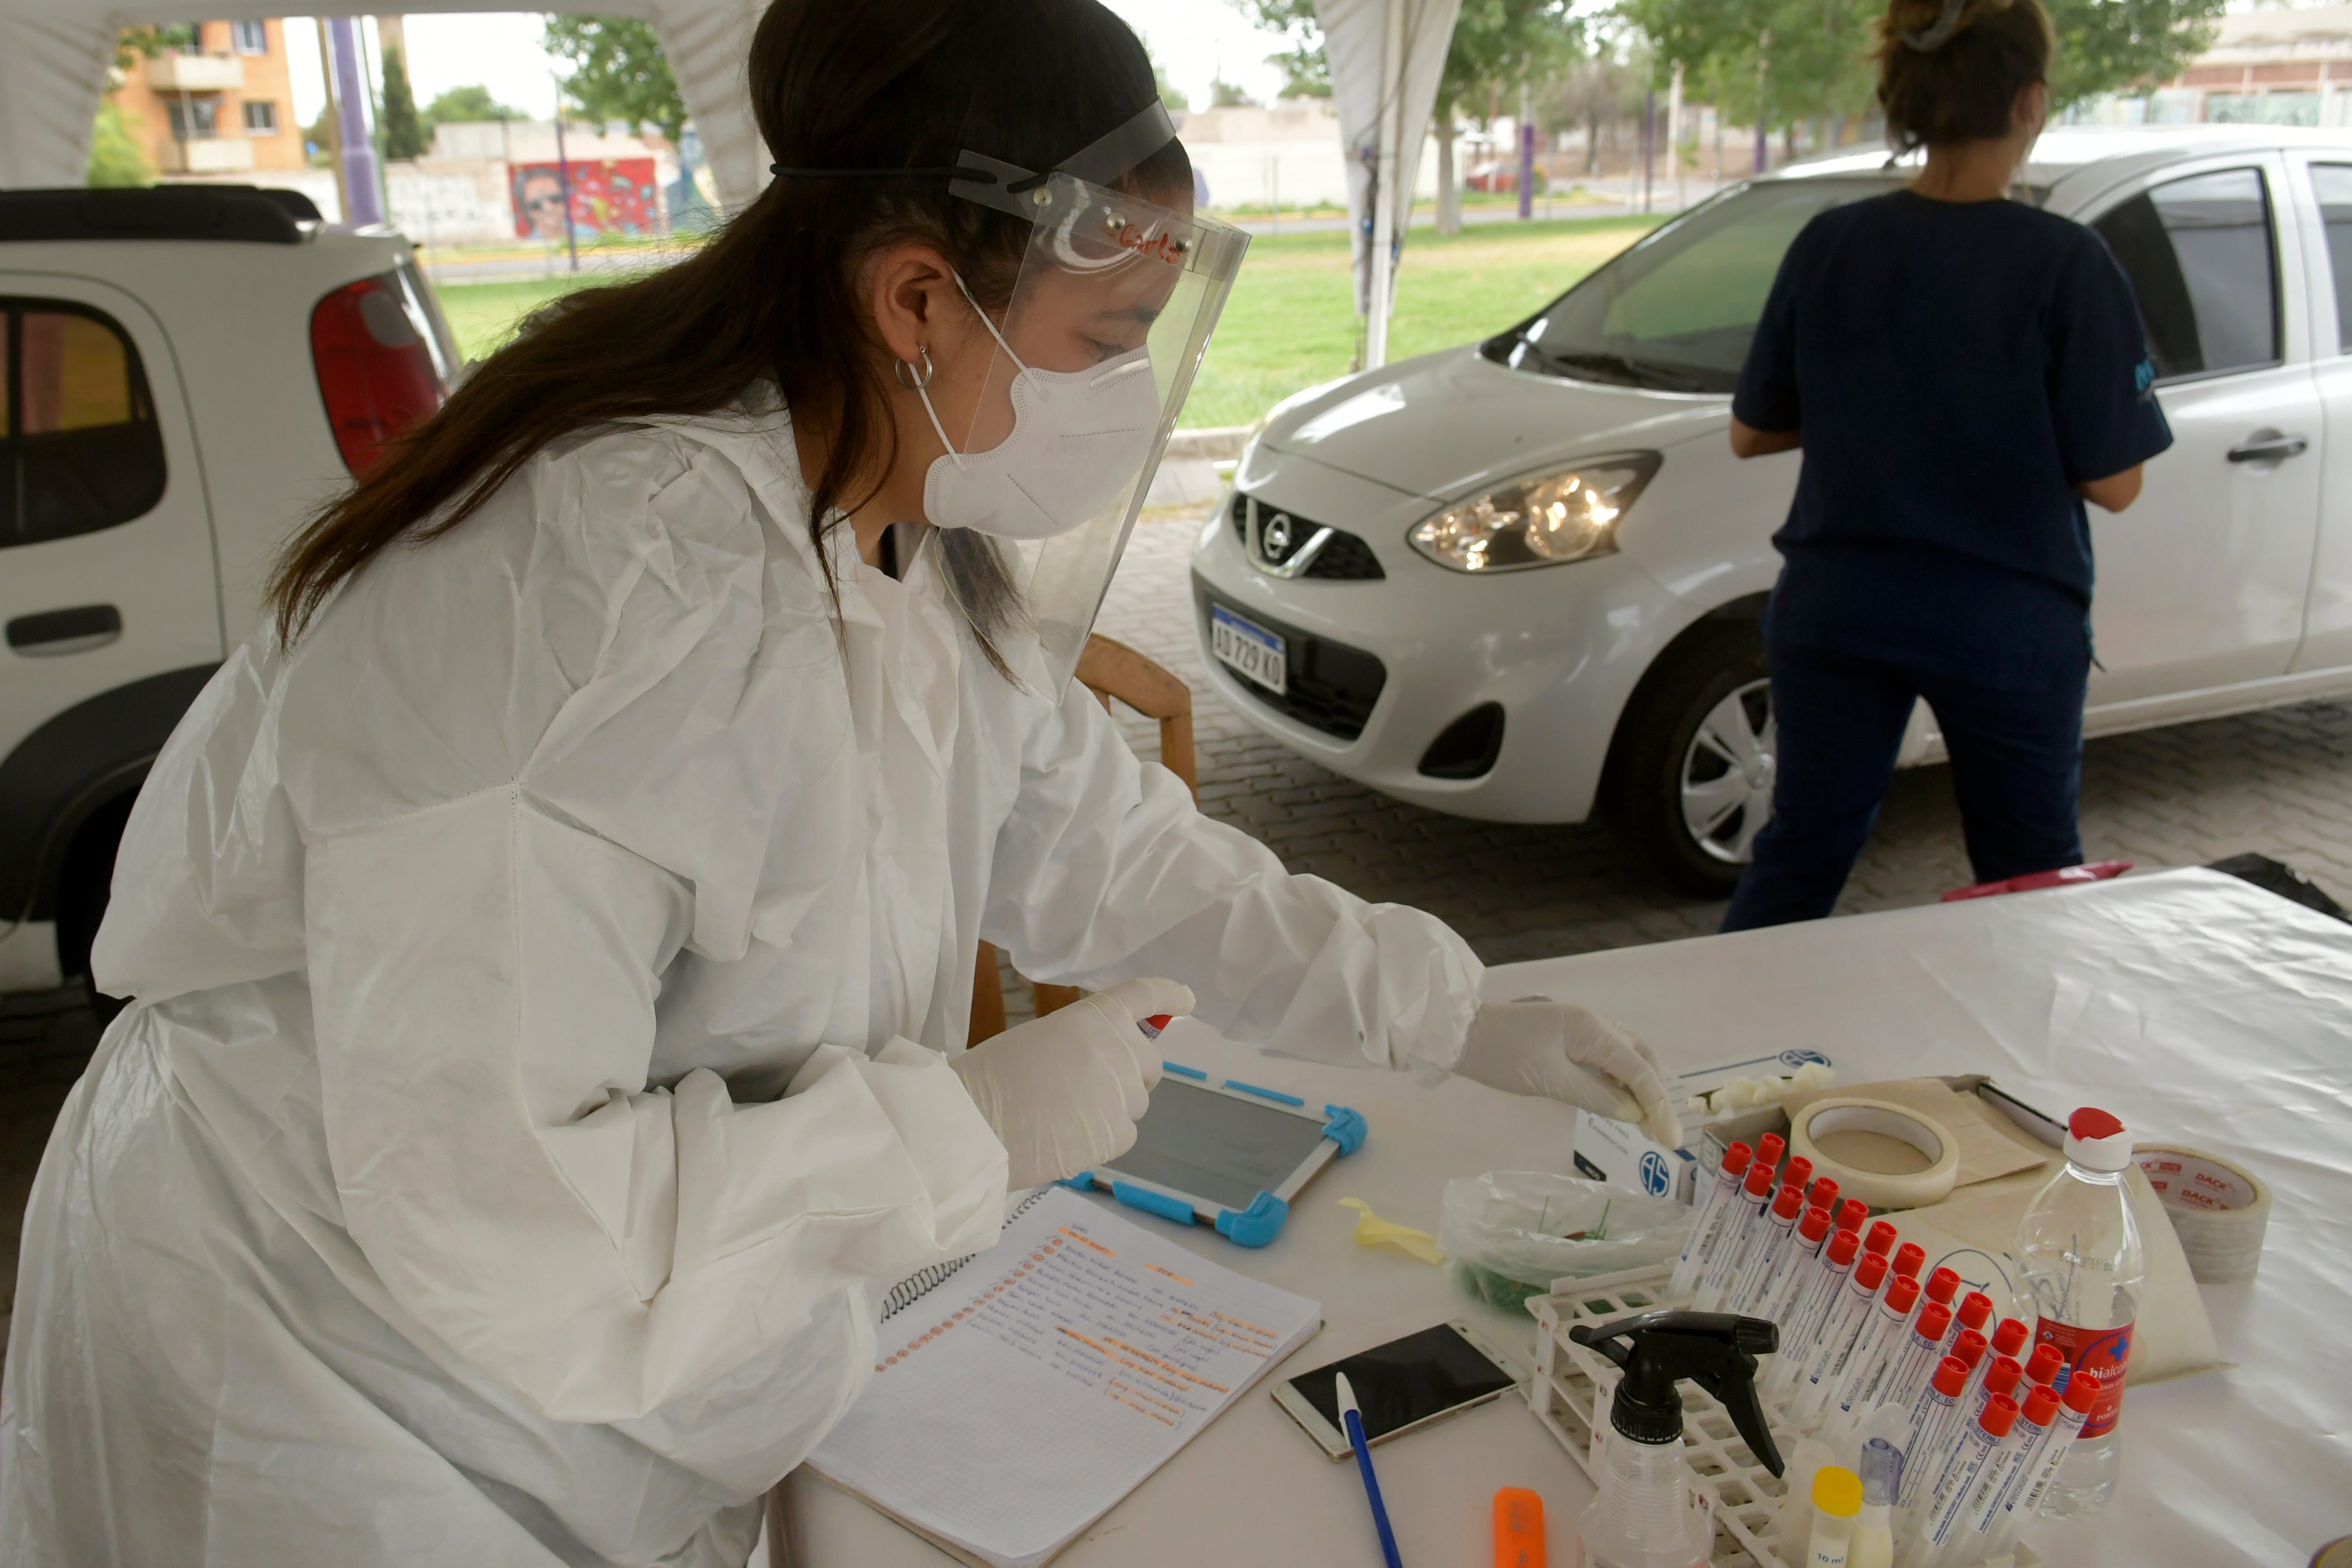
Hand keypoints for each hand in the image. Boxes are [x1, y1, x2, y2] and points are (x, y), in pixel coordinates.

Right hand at [949, 977, 1193, 1187]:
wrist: (974, 1124)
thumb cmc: (993, 1077)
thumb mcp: (1043, 1038)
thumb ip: (1087, 1042)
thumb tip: (1111, 1064)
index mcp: (1096, 1017)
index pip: (1146, 995)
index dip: (1170, 995)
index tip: (1186, 999)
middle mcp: (1119, 1051)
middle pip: (1150, 1063)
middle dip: (1132, 1074)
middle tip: (1089, 1087)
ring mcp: (1123, 1094)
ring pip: (1135, 1103)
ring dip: (1110, 1108)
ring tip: (1061, 1115)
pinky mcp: (1118, 1135)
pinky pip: (1123, 1134)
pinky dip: (1101, 1137)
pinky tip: (1065, 1136)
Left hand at [1454, 997, 1682, 1148]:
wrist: (1459, 1035)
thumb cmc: (1501, 1056)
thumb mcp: (1549, 1081)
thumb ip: (1596, 1097)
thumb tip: (1634, 1115)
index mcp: (1591, 1028)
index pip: (1638, 1070)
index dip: (1658, 1107)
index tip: (1671, 1141)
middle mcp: (1593, 1023)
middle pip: (1641, 1059)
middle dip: (1657, 1096)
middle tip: (1664, 1134)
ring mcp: (1581, 1028)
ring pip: (1627, 1058)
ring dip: (1642, 1089)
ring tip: (1651, 1124)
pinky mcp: (1568, 1038)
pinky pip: (1606, 1059)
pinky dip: (1621, 1082)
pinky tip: (1625, 1104)